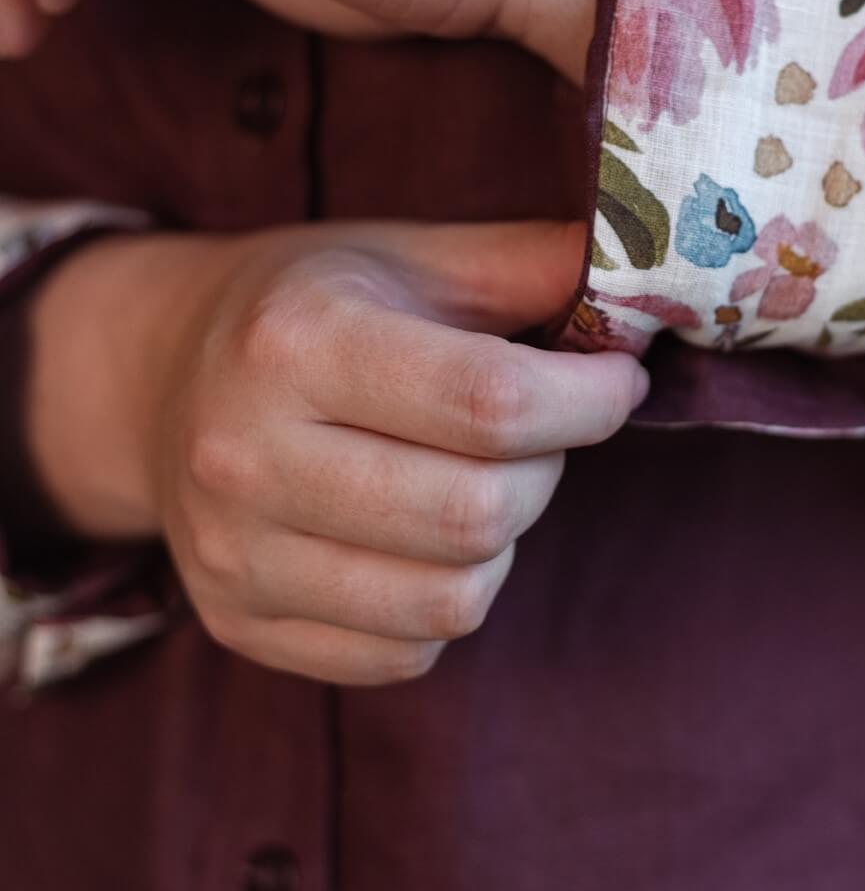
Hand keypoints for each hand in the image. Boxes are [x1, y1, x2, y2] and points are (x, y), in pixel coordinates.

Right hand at [26, 220, 644, 684]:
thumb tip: (654, 276)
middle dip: (548, 471)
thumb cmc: (313, 304)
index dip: (590, 402)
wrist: (165, 375)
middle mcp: (247, 457)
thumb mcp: (413, 255)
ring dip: (504, 542)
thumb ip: (530, 263)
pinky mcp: (239, 624)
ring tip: (482, 481)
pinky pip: (404, 654)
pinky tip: (426, 537)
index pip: (490, 403)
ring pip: (451, 602)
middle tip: (542, 431)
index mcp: (297, 343)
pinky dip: (448, 601)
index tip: (619, 384)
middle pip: (476, 515)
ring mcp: (234, 556)